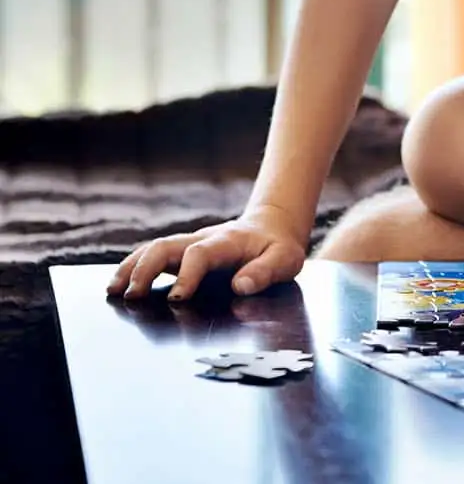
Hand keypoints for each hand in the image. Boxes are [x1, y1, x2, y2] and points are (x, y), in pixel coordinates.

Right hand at [106, 204, 307, 300]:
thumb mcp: (286, 259)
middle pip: (165, 246)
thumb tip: (241, 286)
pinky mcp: (182, 253)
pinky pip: (153, 256)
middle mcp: (202, 239)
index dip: (186, 274)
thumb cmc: (278, 248)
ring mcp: (189, 244)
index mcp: (227, 242)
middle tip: (131, 295)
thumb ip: (266, 271)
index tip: (177, 299)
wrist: (272, 228)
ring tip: (113, 291)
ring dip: (131, 268)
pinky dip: (134, 268)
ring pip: (153, 248)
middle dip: (145, 269)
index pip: (199, 254)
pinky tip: (119, 286)